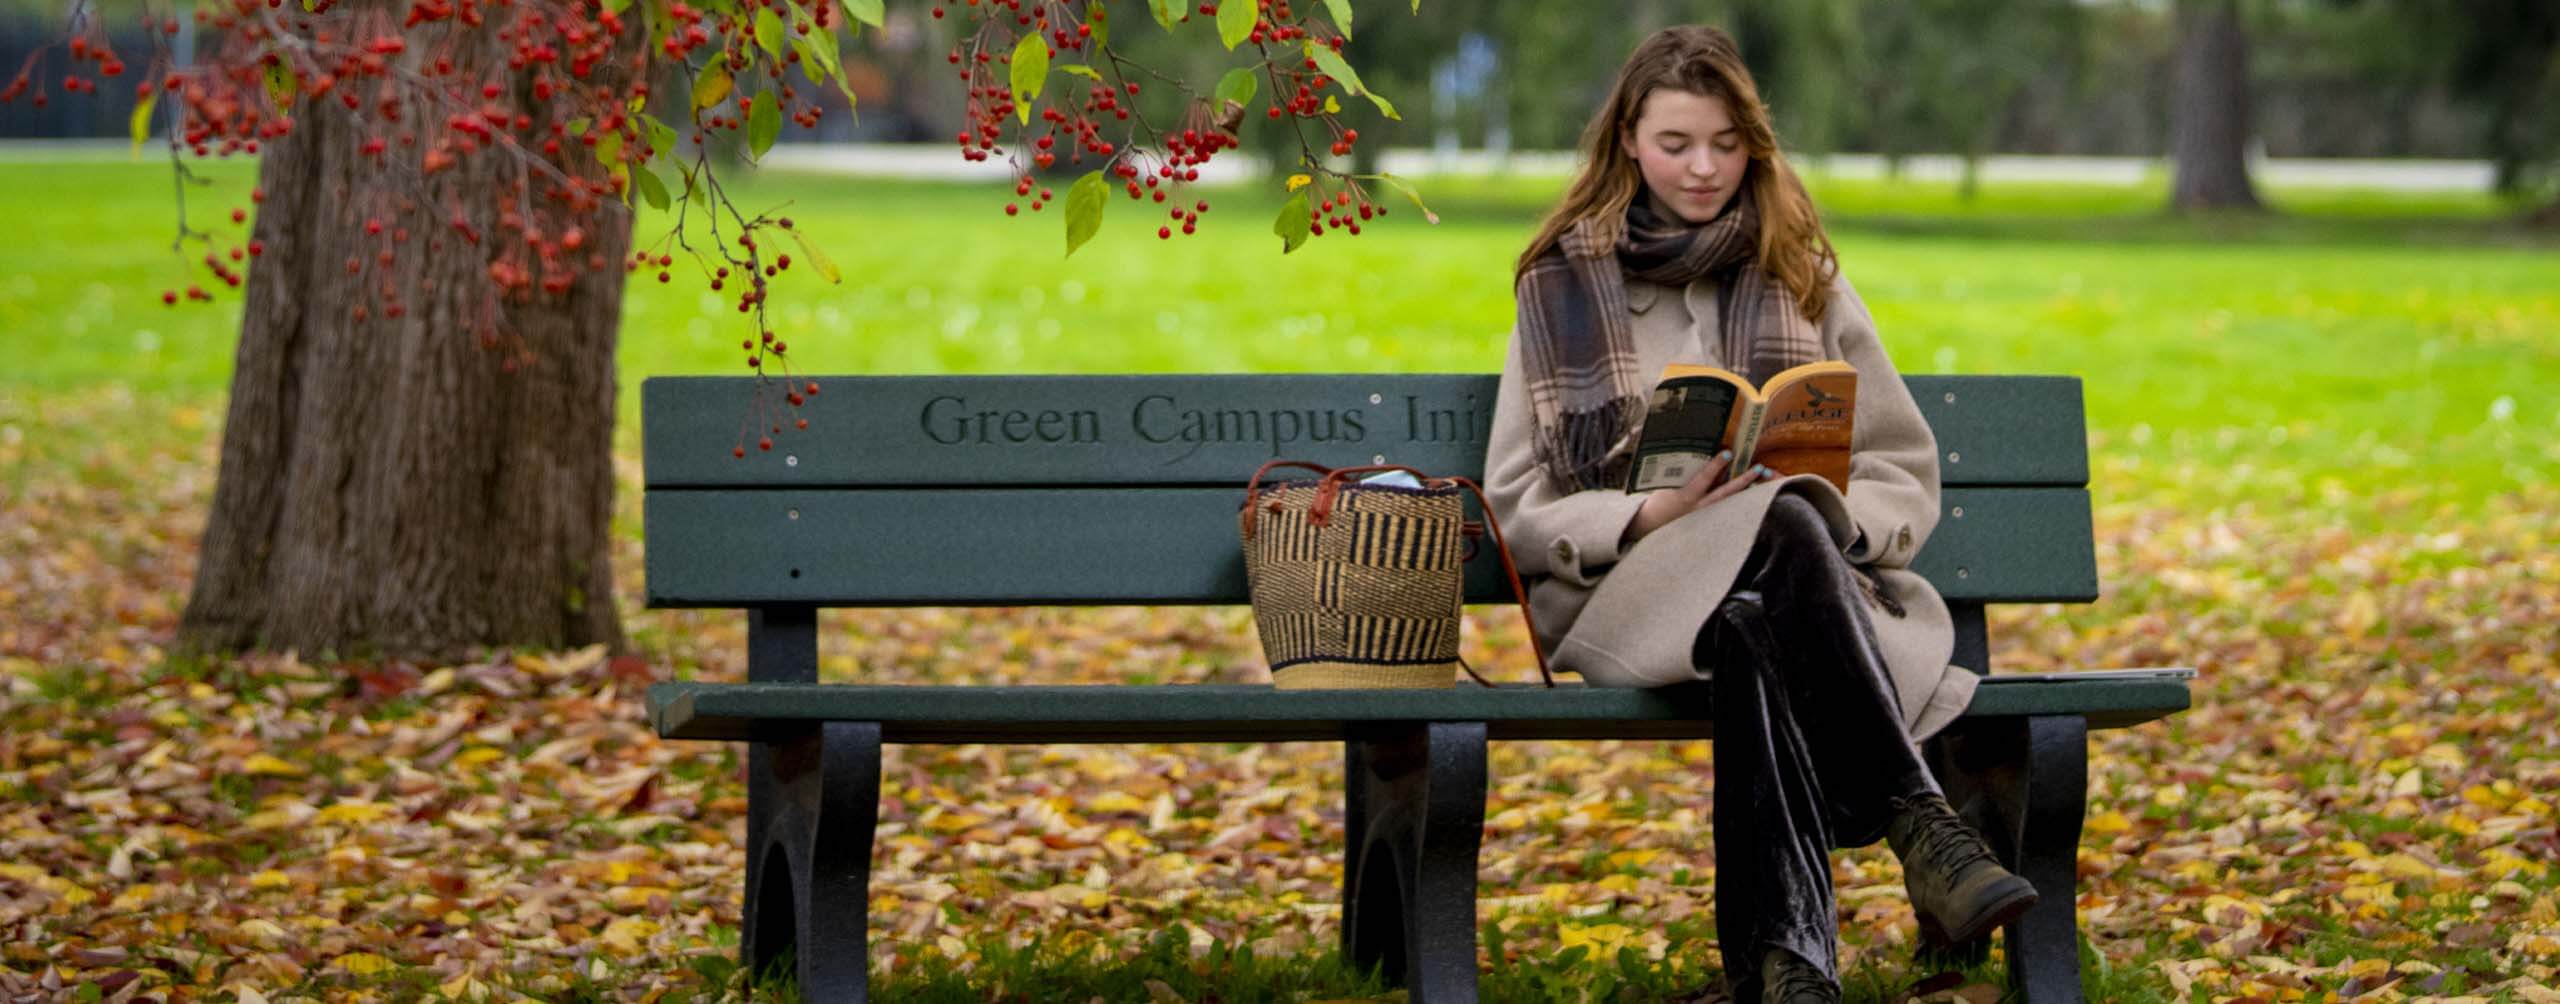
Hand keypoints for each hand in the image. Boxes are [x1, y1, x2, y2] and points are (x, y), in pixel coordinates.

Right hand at [1621, 452, 1775, 547]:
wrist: (1651, 527)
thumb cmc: (1657, 501)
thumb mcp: (1663, 484)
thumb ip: (1678, 471)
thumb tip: (1692, 450)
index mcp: (1686, 497)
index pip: (1704, 479)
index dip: (1716, 465)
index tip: (1728, 453)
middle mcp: (1700, 509)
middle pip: (1726, 493)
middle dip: (1744, 480)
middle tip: (1759, 467)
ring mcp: (1707, 516)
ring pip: (1732, 502)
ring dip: (1748, 489)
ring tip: (1762, 477)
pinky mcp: (1711, 521)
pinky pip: (1728, 508)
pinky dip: (1741, 499)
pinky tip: (1754, 489)